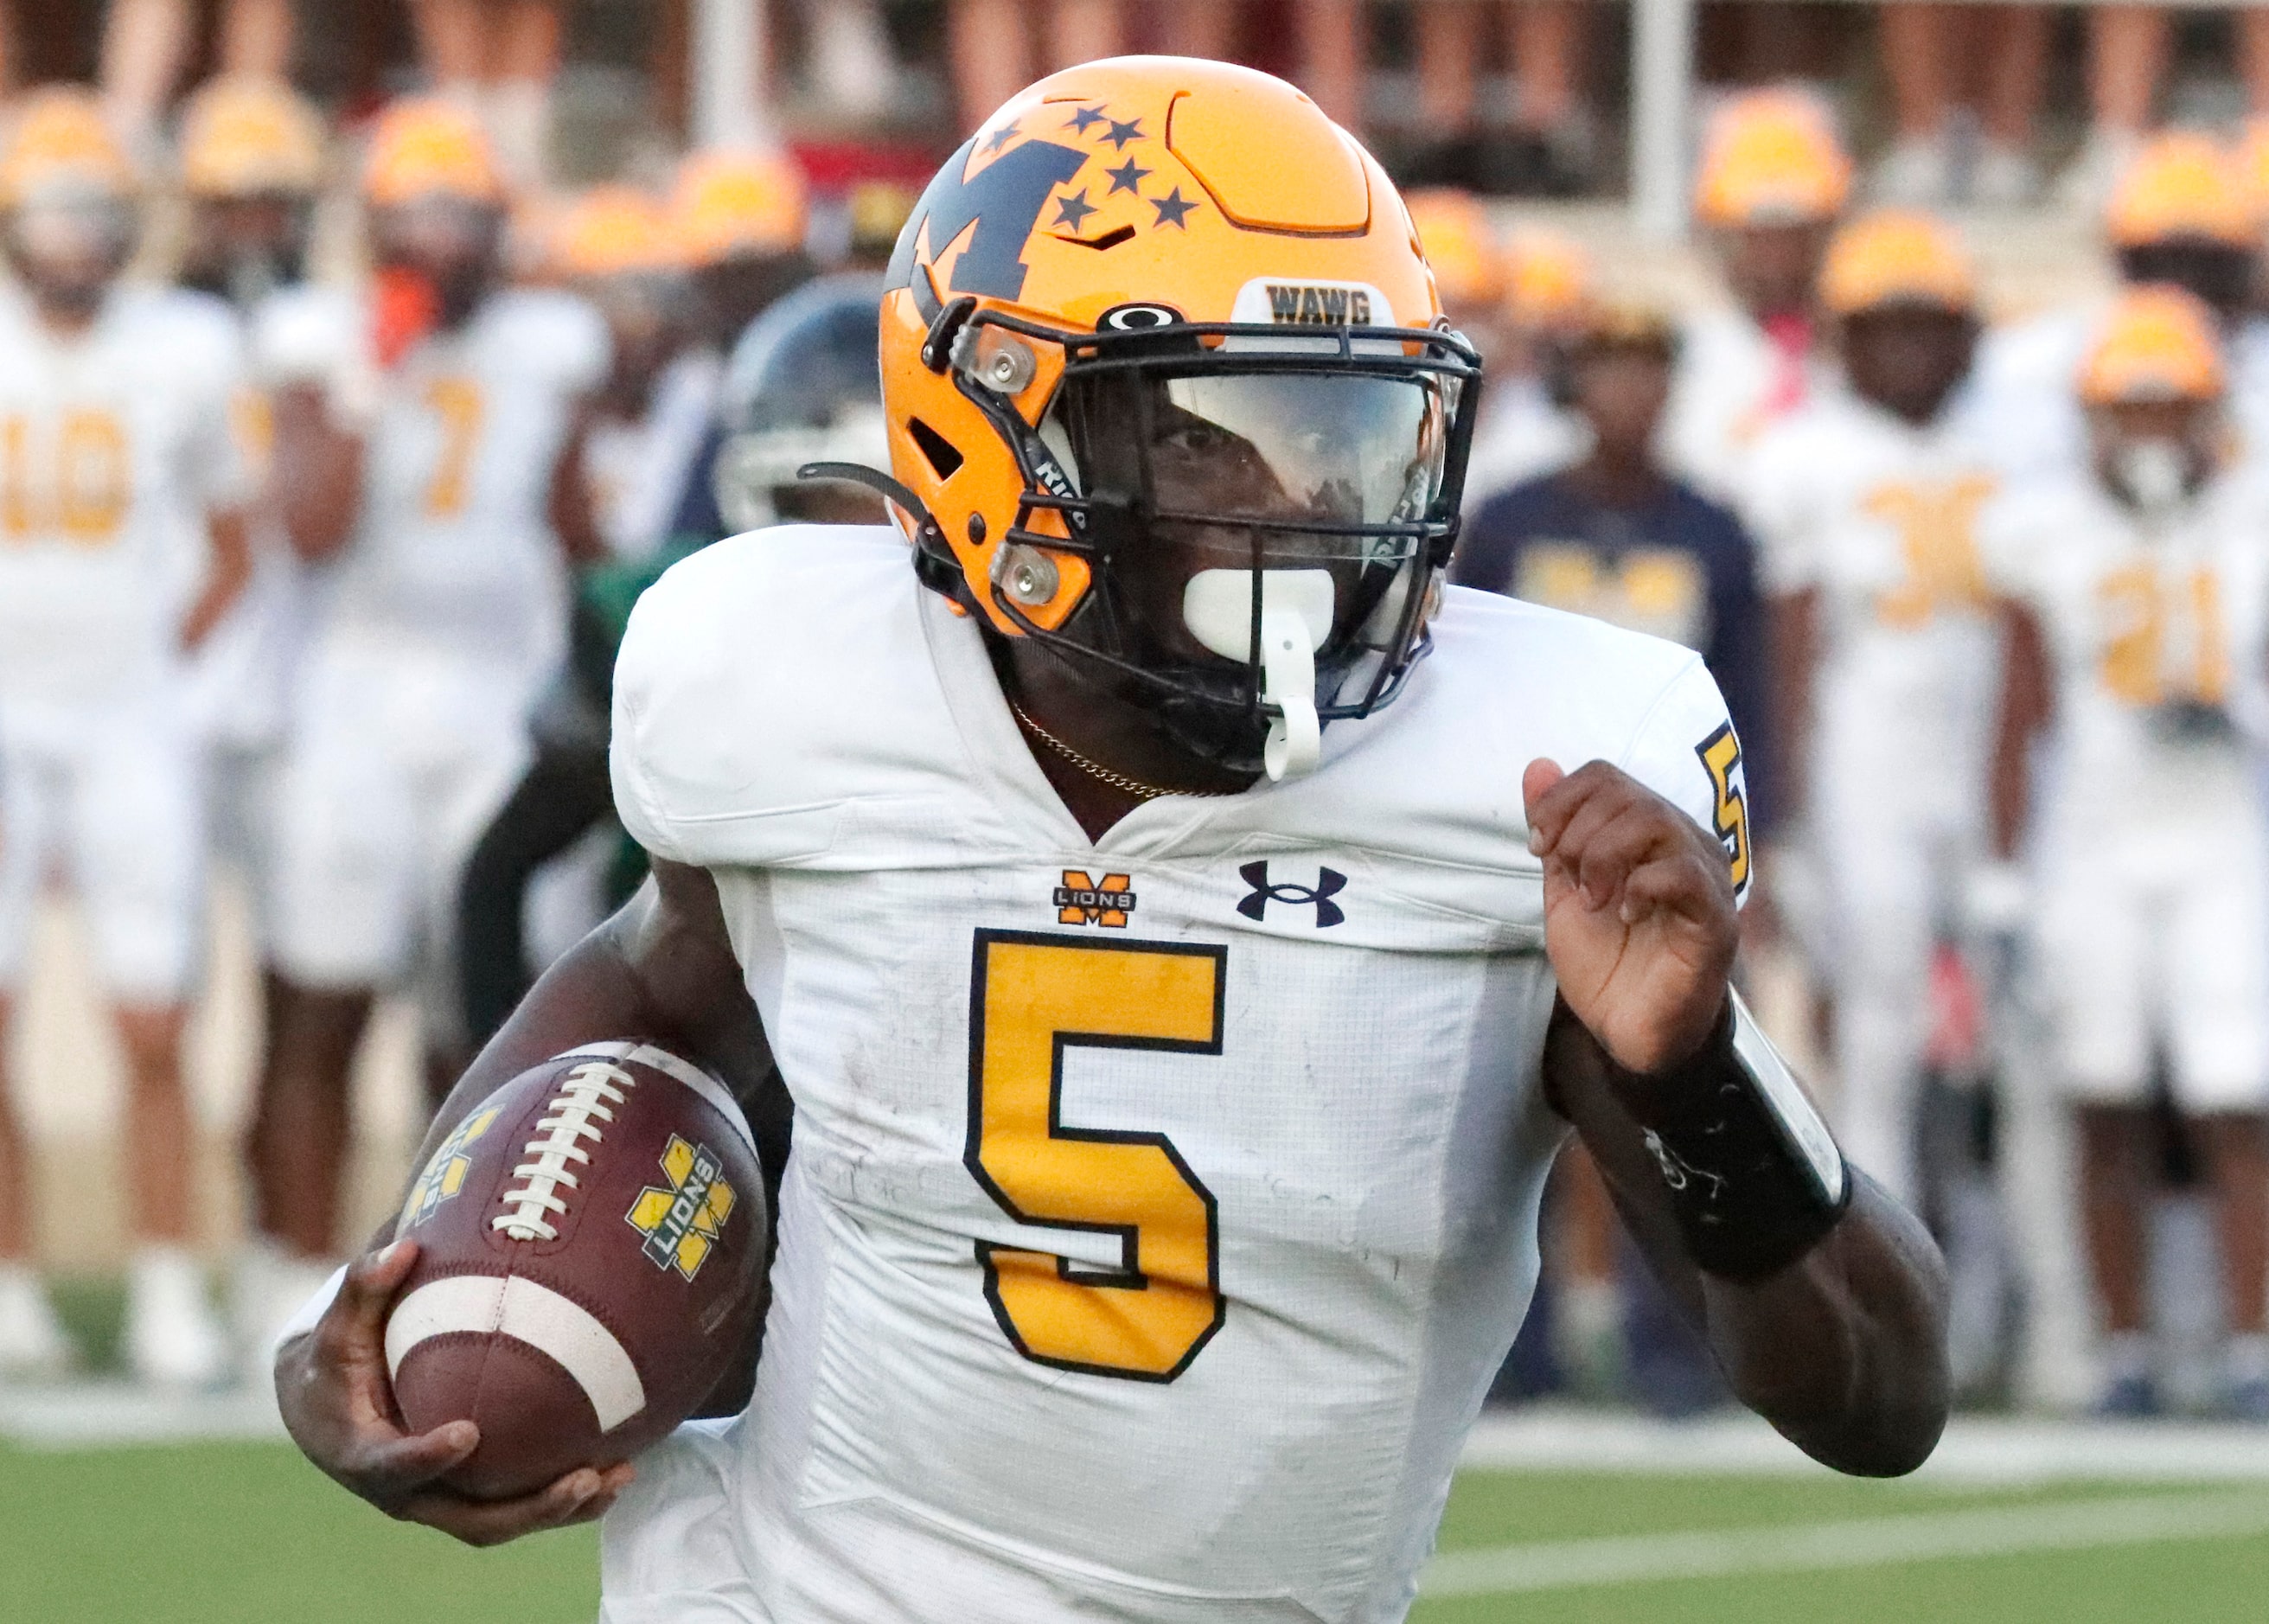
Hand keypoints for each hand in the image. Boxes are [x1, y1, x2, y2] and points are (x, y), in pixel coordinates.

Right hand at [275, 1239, 634, 1545]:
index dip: (428, 1457)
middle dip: (530, 1507)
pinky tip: (618, 1468)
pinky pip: (519, 1506)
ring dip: (563, 1509)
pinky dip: (568, 1499)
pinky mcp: (468, 1498)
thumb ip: (366, 1286)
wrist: (324, 1412)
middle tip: (583, 1477)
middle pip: (470, 1520)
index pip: (395, 1466)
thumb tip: (404, 1246)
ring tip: (619, 1476)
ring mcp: (441, 1502)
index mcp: (364, 1457)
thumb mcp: (339, 1325)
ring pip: (504, 1523)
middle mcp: (406, 1495)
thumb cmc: (336, 1360)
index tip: (469, 1433)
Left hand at [1524, 758, 1737, 1073]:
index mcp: (1648, 830)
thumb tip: (1538, 764)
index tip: (1537, 846)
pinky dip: (1640, 886)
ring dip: (1604, 856)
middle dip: (1578, 833)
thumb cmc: (1606, 958)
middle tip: (1570, 880)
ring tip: (1593, 899)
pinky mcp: (1715, 917)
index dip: (1561, 801)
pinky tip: (1624, 914)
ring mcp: (1705, 877)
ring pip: (1655, 821)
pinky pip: (1683, 873)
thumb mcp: (1564, 886)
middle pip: (1627, 794)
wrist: (1628, 1030)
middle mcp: (1684, 842)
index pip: (1605, 776)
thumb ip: (1555, 828)